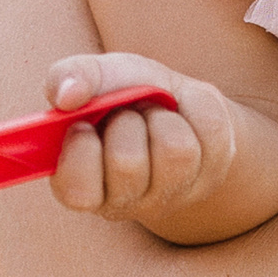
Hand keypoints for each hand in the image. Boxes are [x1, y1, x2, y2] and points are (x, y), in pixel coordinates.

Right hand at [43, 51, 241, 224]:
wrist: (175, 99)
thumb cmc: (124, 94)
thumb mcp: (95, 75)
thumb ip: (70, 75)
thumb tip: (67, 95)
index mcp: (82, 184)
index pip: (78, 193)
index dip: (82, 151)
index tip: (84, 124)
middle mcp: (123, 201)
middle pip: (128, 163)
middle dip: (127, 121)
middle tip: (127, 115)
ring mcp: (169, 195)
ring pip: (174, 150)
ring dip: (163, 116)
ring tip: (157, 115)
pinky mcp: (210, 176)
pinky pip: (210, 132)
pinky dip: (196, 105)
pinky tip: (185, 117)